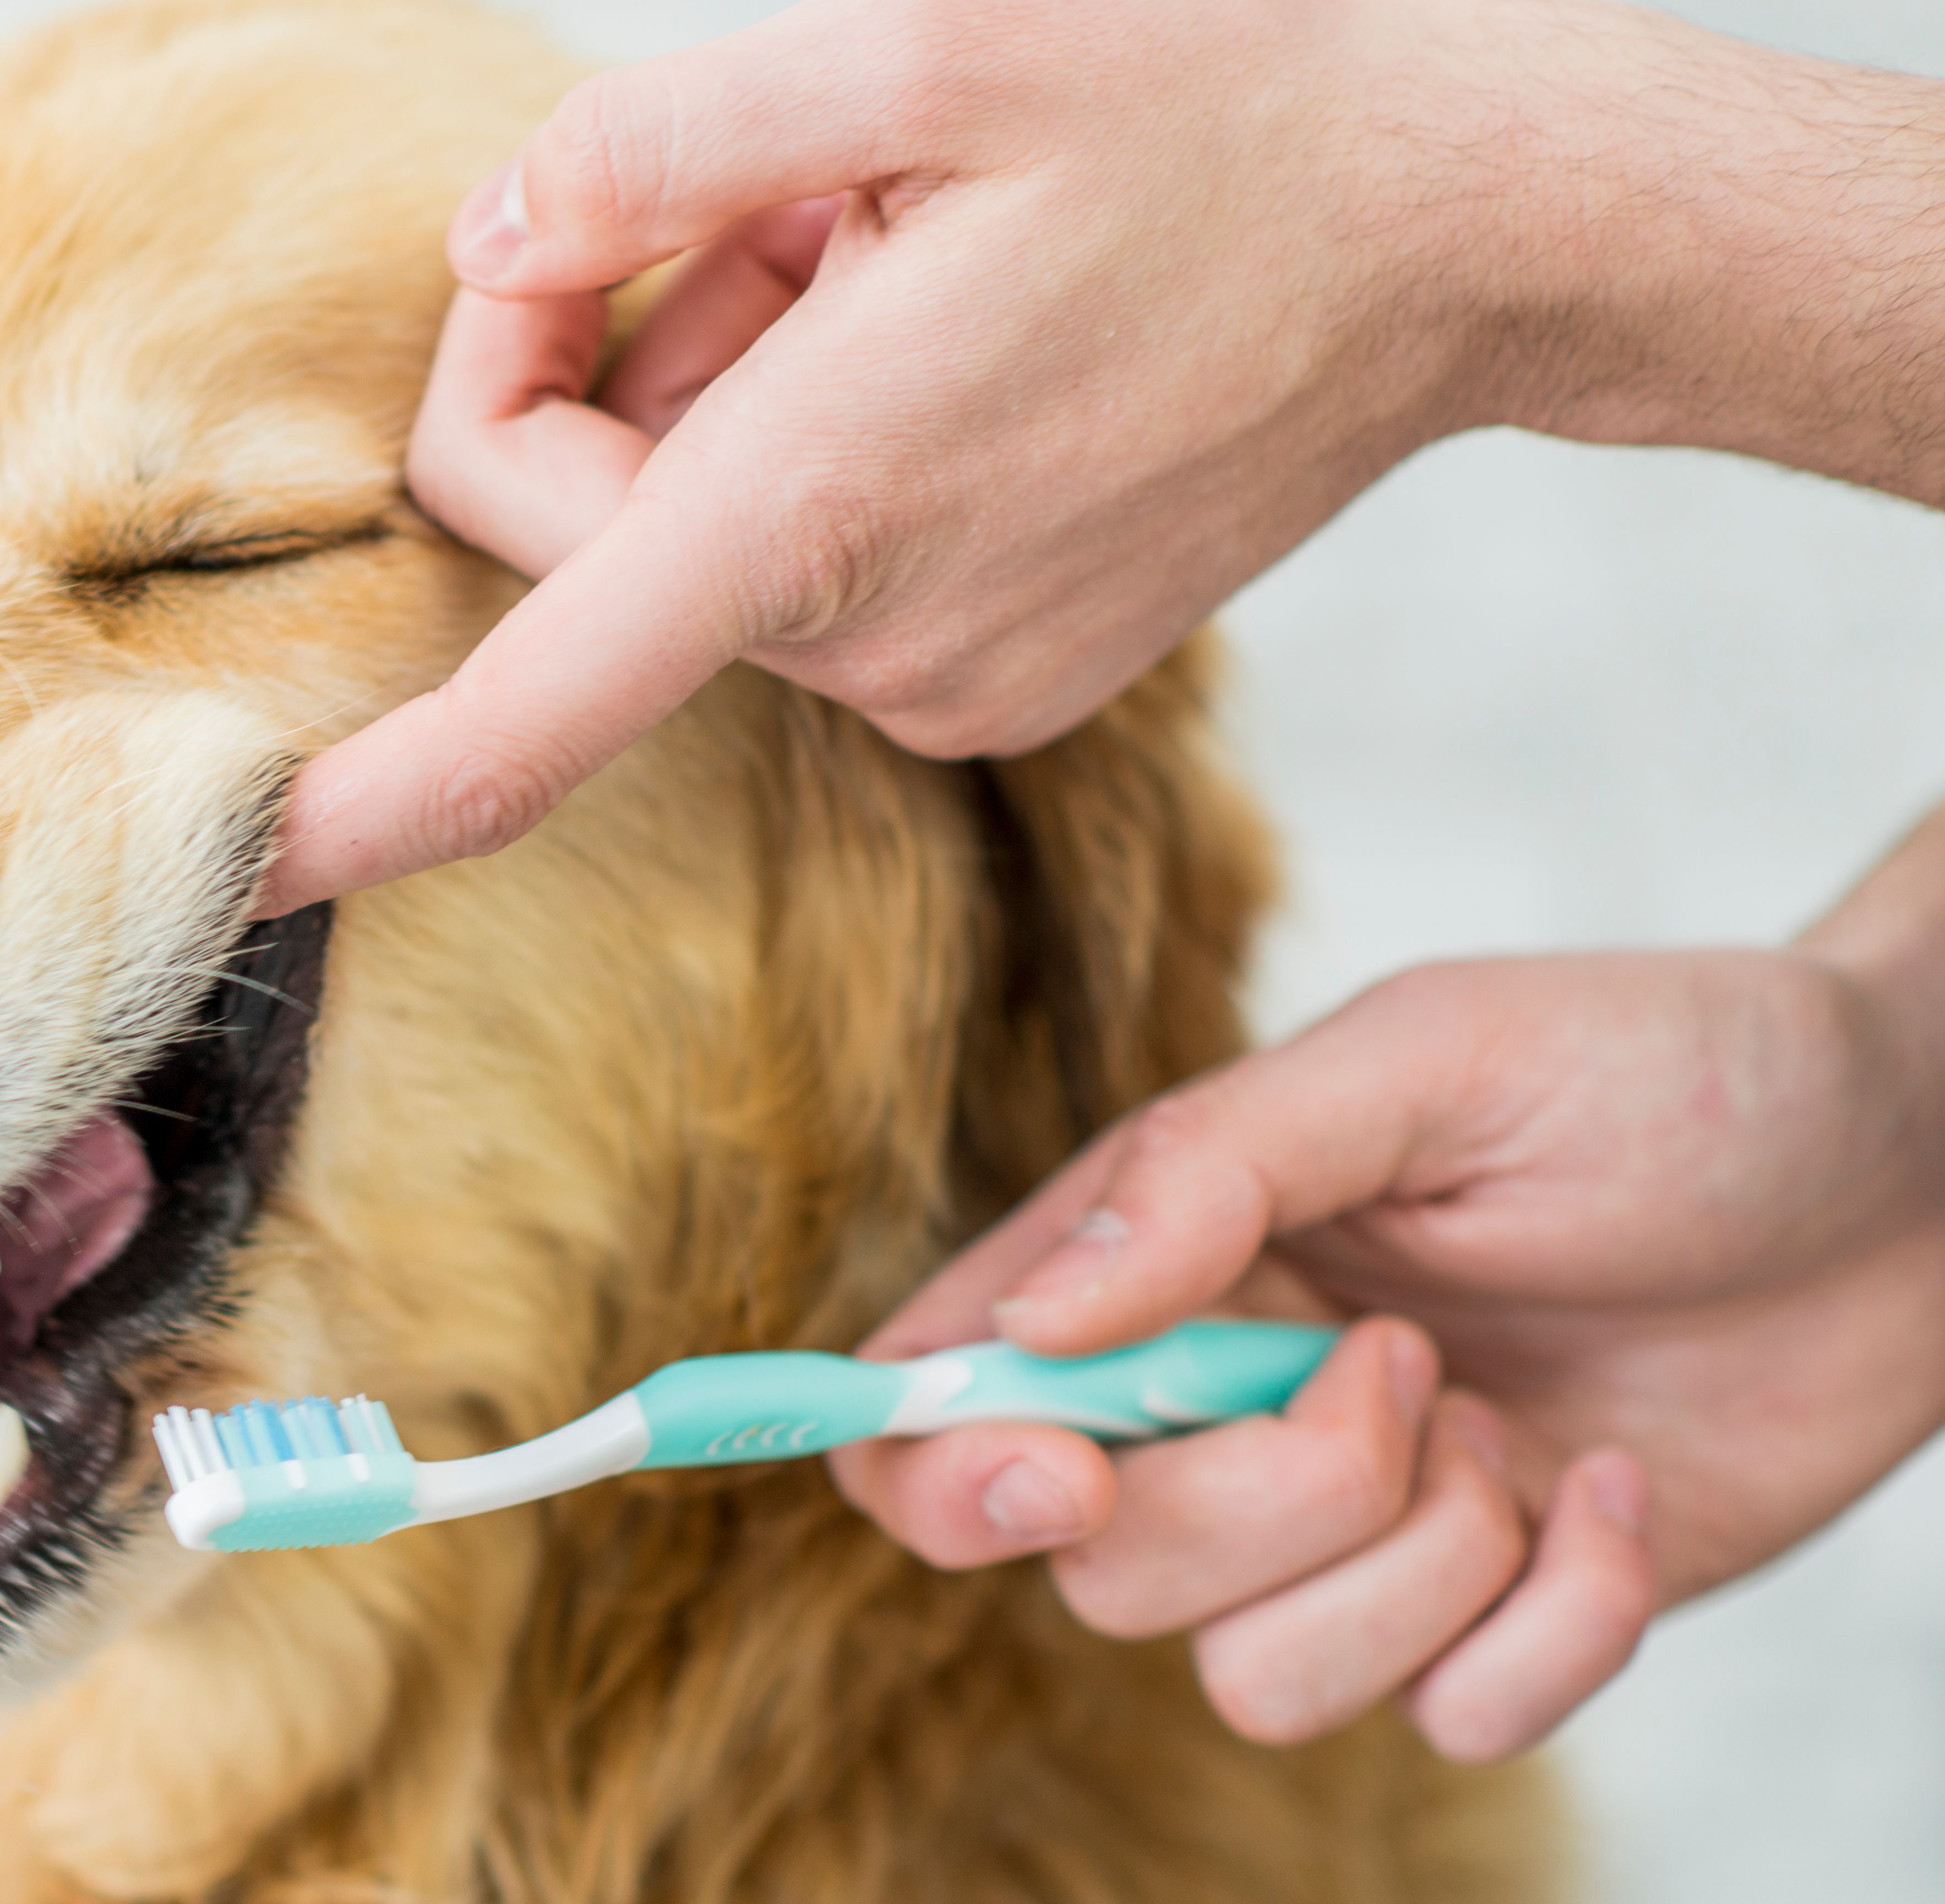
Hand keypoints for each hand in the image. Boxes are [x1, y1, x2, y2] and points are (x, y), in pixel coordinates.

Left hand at [258, 0, 1944, 918]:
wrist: (1461, 224)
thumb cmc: (1215, 103)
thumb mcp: (918, 36)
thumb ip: (654, 141)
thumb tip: (496, 238)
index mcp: (817, 505)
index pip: (529, 718)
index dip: (363, 808)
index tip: (241, 867)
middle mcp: (867, 637)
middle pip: (580, 531)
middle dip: (614, 348)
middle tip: (789, 205)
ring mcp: (938, 679)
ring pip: (693, 536)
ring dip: (732, 381)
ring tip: (901, 258)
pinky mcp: (991, 677)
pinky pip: (797, 567)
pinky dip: (813, 443)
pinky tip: (948, 336)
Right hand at [832, 812, 1944, 1759]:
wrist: (1914, 1172)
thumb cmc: (1662, 1073)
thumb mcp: (1428, 1059)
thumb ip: (1204, 1171)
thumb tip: (1022, 1322)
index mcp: (1168, 1263)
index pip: (942, 1402)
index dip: (934, 1468)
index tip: (1046, 1468)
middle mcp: (1227, 1409)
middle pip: (1100, 1569)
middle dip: (1263, 1496)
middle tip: (1407, 1363)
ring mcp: (1358, 1530)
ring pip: (1251, 1679)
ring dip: (1407, 1569)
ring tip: (1514, 1427)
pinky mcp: (1493, 1619)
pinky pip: (1445, 1721)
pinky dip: (1552, 1624)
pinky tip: (1610, 1488)